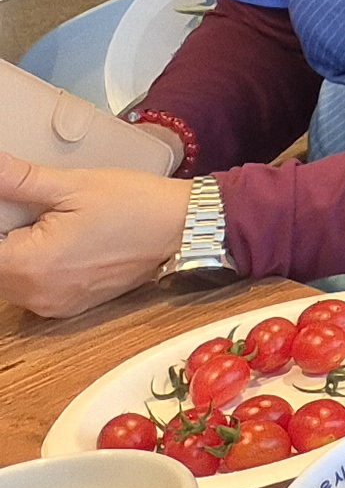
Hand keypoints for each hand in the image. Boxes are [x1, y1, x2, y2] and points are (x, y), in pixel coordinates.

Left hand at [0, 154, 194, 319]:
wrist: (183, 228)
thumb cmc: (135, 204)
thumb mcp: (75, 184)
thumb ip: (21, 180)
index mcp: (32, 265)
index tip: (13, 207)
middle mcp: (37, 294)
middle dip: (7, 237)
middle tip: (32, 210)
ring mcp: (53, 305)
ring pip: (10, 281)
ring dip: (17, 255)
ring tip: (48, 223)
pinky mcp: (68, 307)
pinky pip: (32, 290)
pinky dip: (34, 269)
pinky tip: (59, 243)